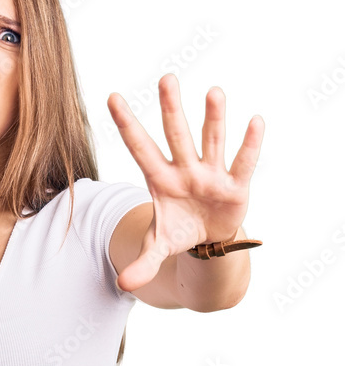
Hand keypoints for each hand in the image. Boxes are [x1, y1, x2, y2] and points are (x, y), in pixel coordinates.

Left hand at [107, 73, 264, 290]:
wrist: (208, 239)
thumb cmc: (179, 231)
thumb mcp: (159, 248)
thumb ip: (143, 263)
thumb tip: (123, 286)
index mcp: (160, 180)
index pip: (139, 148)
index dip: (126, 125)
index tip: (111, 97)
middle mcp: (185, 169)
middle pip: (176, 135)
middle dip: (171, 109)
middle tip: (166, 79)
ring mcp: (210, 174)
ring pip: (211, 141)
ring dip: (214, 119)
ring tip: (214, 92)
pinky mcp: (235, 185)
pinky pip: (243, 162)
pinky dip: (249, 144)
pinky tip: (256, 122)